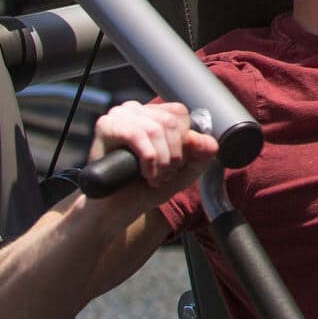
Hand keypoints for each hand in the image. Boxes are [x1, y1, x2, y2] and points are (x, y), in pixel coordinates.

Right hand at [89, 100, 218, 210]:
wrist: (114, 208)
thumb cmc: (145, 187)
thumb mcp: (182, 172)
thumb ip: (201, 157)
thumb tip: (211, 143)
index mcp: (153, 114)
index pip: (179, 114)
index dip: (183, 142)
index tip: (175, 165)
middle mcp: (135, 110)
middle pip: (170, 122)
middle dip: (174, 155)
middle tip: (164, 175)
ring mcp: (119, 116)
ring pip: (155, 129)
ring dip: (162, 161)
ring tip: (155, 178)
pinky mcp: (107, 127)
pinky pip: (138, 135)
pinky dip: (149, 159)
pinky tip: (145, 174)